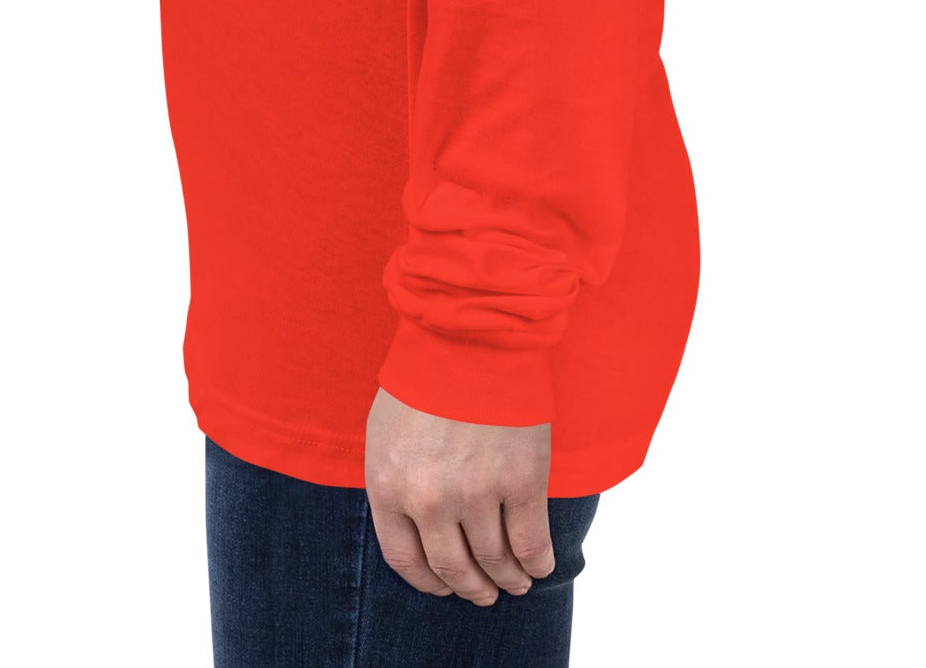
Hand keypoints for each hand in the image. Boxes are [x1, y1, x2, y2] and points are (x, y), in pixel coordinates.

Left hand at [363, 386, 555, 606]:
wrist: (470, 332)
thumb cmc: (425, 375)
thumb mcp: (385, 431)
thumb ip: (395, 481)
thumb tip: (413, 524)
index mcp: (388, 486)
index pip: (406, 561)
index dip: (429, 582)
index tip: (445, 587)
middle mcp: (429, 499)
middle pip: (452, 568)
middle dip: (470, 588)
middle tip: (484, 593)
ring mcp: (477, 493)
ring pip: (494, 561)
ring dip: (506, 580)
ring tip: (515, 584)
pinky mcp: (521, 481)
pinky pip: (531, 542)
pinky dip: (537, 563)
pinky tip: (539, 567)